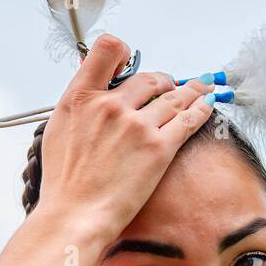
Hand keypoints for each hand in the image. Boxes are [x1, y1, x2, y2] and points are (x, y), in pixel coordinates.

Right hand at [37, 32, 214, 247]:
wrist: (74, 215)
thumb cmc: (64, 182)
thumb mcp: (57, 131)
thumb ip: (77, 105)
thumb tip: (90, 89)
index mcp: (81, 98)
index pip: (106, 49)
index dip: (122, 51)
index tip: (130, 60)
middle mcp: (110, 105)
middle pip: (148, 77)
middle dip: (162, 81)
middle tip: (169, 88)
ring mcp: (136, 126)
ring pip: (174, 96)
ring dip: (191, 91)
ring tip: (201, 89)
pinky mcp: (158, 148)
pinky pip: (188, 118)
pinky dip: (202, 108)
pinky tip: (207, 105)